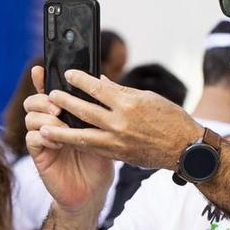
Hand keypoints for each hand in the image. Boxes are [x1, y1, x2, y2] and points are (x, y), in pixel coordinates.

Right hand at [23, 66, 117, 212]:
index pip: (51, 93)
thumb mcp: (103, 132)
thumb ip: (99, 108)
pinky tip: (58, 141)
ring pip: (31, 117)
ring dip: (45, 116)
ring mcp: (44, 140)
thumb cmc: (100, 163)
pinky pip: (32, 138)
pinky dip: (43, 136)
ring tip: (59, 121)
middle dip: (44, 98)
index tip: (40, 69)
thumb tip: (102, 80)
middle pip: (35, 100)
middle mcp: (51, 125)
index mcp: (65, 117)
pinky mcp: (39, 155)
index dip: (43, 80)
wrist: (93, 193)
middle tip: (58, 104)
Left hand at [44, 68, 203, 170]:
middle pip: (84, 111)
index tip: (68, 74)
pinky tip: (65, 140)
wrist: (185, 149)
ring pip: (82, 135)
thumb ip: (122, 92)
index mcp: (128, 104)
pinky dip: (77, 143)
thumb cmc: (171, 119)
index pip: (97, 88)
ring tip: (44, 128)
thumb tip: (102, 83)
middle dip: (64, 102)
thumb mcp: (149, 98)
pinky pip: (93, 147)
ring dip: (60, 132)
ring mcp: (117, 141)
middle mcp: (120, 123)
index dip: (80, 80)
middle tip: (50, 96)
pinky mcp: (118, 155)